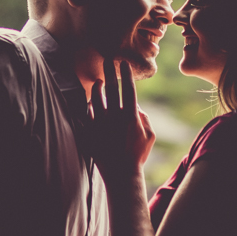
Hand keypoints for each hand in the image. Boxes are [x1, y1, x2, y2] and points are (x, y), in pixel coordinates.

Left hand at [88, 59, 155, 180]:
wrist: (121, 175)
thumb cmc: (138, 156)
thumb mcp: (149, 136)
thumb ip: (145, 118)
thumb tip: (137, 106)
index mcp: (131, 116)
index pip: (128, 88)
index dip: (126, 74)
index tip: (124, 63)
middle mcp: (115, 117)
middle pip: (111, 88)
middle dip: (110, 72)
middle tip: (108, 60)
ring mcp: (101, 124)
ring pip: (96, 99)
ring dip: (97, 87)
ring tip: (99, 82)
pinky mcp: (90, 132)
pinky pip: (86, 113)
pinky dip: (88, 106)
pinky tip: (91, 102)